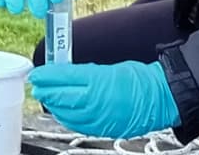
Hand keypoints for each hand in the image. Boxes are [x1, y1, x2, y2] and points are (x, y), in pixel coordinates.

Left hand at [30, 61, 180, 138]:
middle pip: (61, 97)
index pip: (63, 78)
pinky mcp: (102, 129)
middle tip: (37, 85)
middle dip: (45, 91)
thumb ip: (86, 74)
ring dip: (54, 105)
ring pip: (66, 113)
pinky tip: (63, 111)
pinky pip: (77, 124)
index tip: (36, 73)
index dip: (46, 76)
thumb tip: (65, 75)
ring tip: (47, 97)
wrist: (161, 98)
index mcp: (98, 81)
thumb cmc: (139, 80)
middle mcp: (95, 101)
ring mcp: (97, 118)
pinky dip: (66, 117)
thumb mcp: (109, 69)